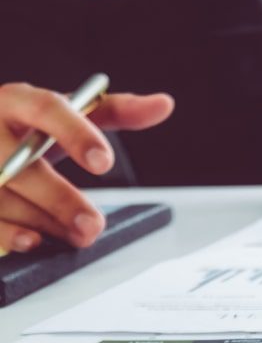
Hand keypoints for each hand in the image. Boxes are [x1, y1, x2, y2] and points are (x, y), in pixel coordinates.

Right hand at [0, 84, 173, 253]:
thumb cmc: (28, 124)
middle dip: (60, 199)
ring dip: (43, 221)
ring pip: (2, 196)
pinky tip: (34, 241)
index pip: (48, 109)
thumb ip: (118, 110)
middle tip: (93, 225)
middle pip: (22, 165)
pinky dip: (8, 233)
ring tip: (78, 234)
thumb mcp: (69, 112)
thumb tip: (164, 104)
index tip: (105, 162)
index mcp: (18, 100)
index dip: (77, 134)